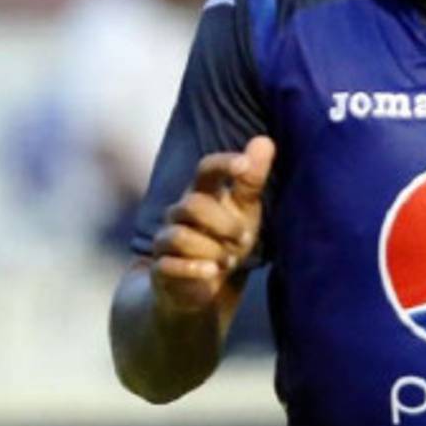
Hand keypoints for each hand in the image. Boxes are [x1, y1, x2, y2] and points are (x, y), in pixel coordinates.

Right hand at [150, 136, 274, 312]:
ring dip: (211, 249)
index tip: (244, 165)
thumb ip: (251, 179)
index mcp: (202, 193)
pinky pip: (168, 265)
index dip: (223, 164)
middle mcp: (179, 212)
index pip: (205, 169)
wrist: (202, 286)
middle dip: (223, 224)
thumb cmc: (225, 239)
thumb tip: (265, 140)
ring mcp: (167, 240)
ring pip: (180, 236)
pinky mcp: (161, 268)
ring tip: (230, 262)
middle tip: (244, 240)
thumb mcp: (244, 210)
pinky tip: (212, 272)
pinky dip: (192, 269)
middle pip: (192, 205)